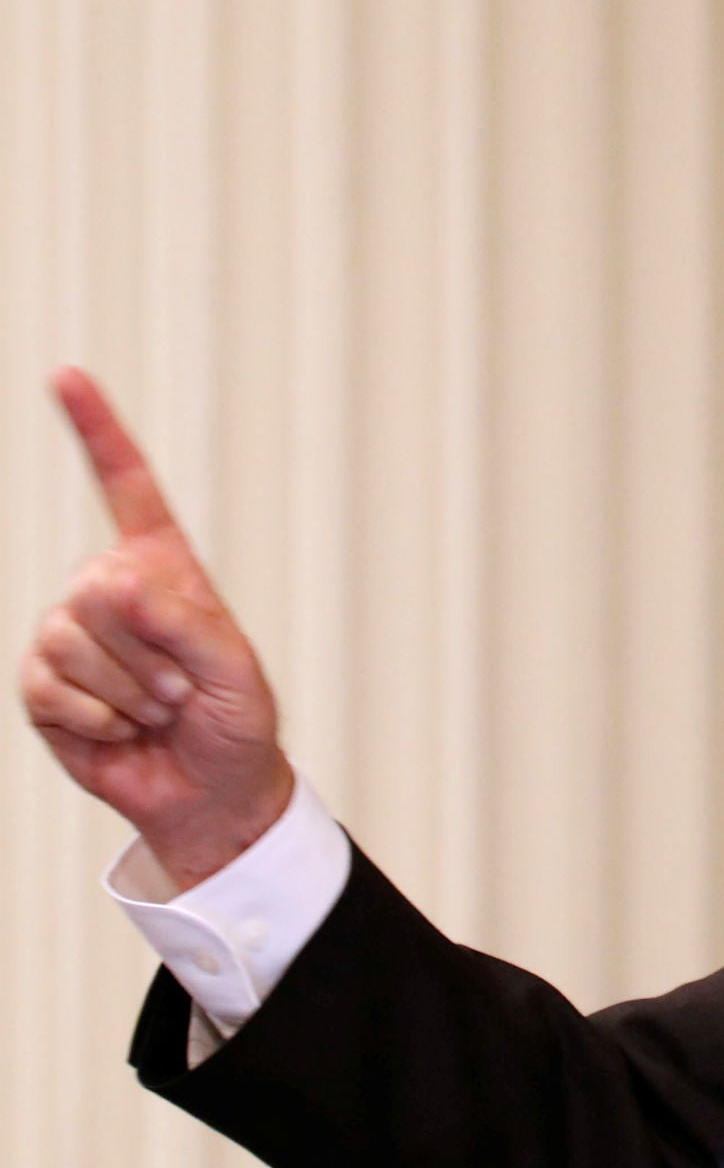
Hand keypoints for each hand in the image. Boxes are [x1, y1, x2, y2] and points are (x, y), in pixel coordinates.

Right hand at [18, 368, 291, 890]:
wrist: (210, 791)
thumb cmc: (235, 724)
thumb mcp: (235, 669)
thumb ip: (188, 622)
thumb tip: (118, 584)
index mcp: (161, 569)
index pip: (126, 489)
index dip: (97, 432)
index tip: (67, 376)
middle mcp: (107, 591)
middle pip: (101, 593)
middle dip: (152, 654)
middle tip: (182, 689)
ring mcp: (69, 636)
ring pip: (77, 644)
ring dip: (132, 693)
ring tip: (158, 710)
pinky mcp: (42, 686)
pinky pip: (55, 690)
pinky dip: (102, 720)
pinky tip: (123, 730)